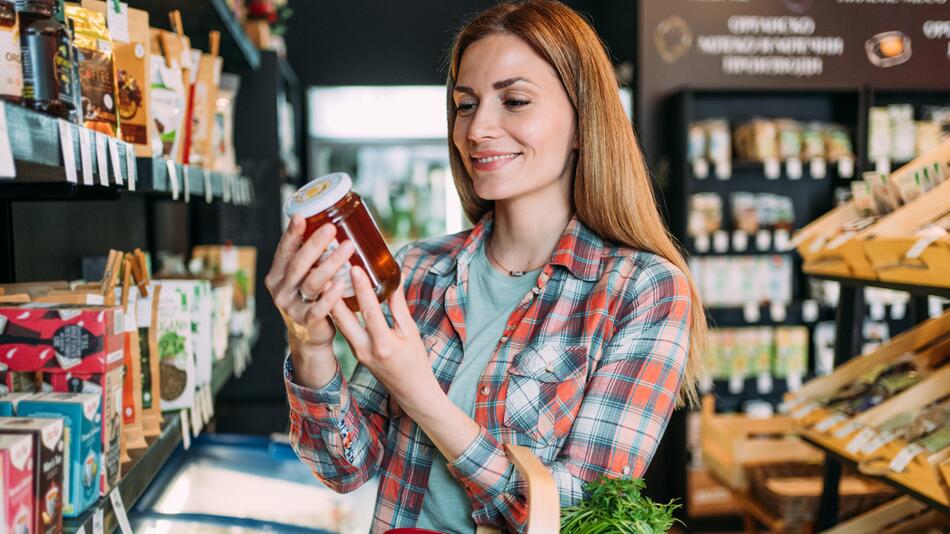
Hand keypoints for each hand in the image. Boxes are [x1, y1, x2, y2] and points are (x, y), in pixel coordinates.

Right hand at [265, 216, 354, 349]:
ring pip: (311, 283)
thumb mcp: (302, 278)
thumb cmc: (309, 299)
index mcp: (277, 275)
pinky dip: (330, 296)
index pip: (283, 251)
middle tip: (331, 227)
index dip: (291, 234)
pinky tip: (341, 284)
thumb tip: (329, 224)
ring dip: (330, 264)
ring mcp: (292, 307)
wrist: (309, 336)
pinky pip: (319, 308)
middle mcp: (280, 290)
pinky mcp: (306, 321)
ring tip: (347, 248)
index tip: (301, 216)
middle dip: (315, 244)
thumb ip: (309, 259)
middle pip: (298, 264)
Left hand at [330, 266, 435, 407]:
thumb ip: (399, 306)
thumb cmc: (415, 361)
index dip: (362, 288)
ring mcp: (357, 352)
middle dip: (333, 293)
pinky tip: (333, 296)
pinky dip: (337, 312)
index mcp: (384, 344)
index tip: (354, 267)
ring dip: (331, 301)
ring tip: (324, 278)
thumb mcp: (411, 332)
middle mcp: (366, 349)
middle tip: (325, 269)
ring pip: (339, 323)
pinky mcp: (354, 352)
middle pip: (343, 318)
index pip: (370, 311)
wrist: (411, 391)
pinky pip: (342, 329)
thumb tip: (395, 278)